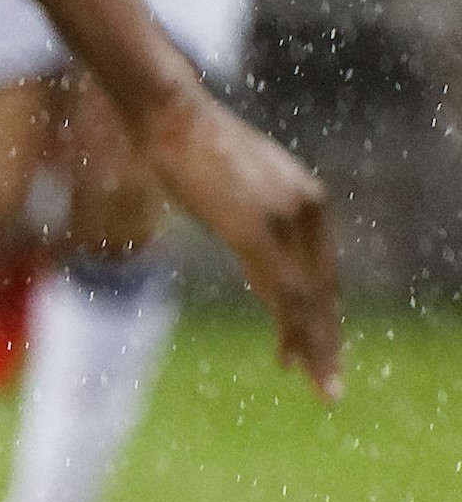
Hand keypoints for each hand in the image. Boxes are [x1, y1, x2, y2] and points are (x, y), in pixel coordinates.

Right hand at [129, 83, 343, 398]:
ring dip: (316, 347)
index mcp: (308, 199)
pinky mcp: (257, 233)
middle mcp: (308, 210)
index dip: (320, 312)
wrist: (171, 114)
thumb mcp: (236, 183)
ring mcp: (285, 221)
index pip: (322, 270)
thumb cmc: (190, 142)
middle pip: (324, 289)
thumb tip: (250, 243)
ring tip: (323, 387)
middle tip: (330, 383)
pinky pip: (283, 294)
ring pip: (309, 299)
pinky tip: (292, 359)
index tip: (317, 345)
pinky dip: (292, 331)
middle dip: (326, 339)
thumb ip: (254, 215)